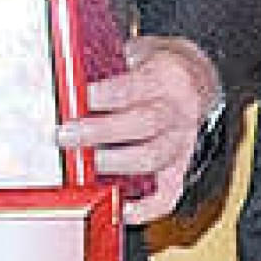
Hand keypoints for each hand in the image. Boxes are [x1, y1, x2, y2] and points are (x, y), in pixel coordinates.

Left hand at [59, 34, 220, 219]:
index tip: (73, 99)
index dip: (101, 96)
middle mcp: (178, 111)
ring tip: (82, 168)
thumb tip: (64, 78)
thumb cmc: (155, 68)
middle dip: (99, 132)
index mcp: (166, 76)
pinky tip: (119, 207)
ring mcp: (181, 142)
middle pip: (143, 124)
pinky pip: (167, 195)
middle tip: (66, 136)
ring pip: (152, 159)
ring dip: (113, 166)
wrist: (195, 79)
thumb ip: (106, 66)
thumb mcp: (135, 52)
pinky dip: (144, 208)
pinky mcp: (180, 168)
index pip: (132, 88)